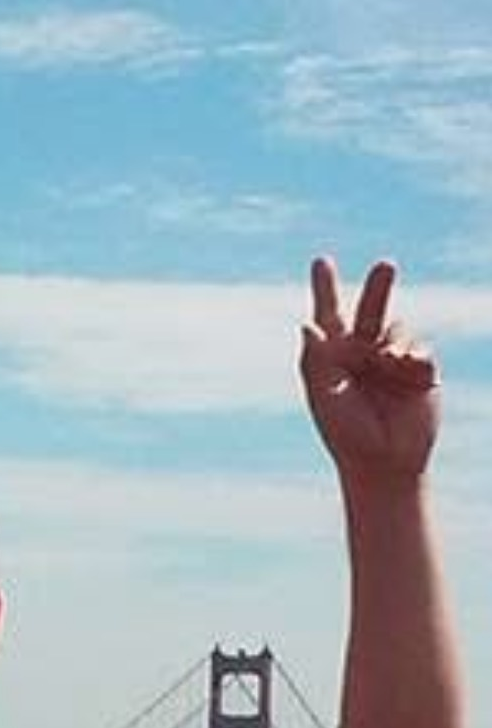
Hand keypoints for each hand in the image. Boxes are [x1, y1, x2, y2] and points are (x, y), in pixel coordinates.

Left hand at [299, 258, 438, 484]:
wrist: (385, 465)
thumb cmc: (346, 435)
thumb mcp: (325, 397)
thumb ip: (316, 361)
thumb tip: (306, 325)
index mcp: (334, 357)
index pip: (329, 316)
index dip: (326, 289)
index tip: (321, 262)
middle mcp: (364, 353)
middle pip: (372, 310)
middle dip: (379, 288)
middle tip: (386, 266)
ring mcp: (393, 361)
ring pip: (399, 329)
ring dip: (396, 341)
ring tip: (391, 361)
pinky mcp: (421, 372)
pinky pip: (421, 350)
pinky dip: (416, 356)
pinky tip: (409, 368)